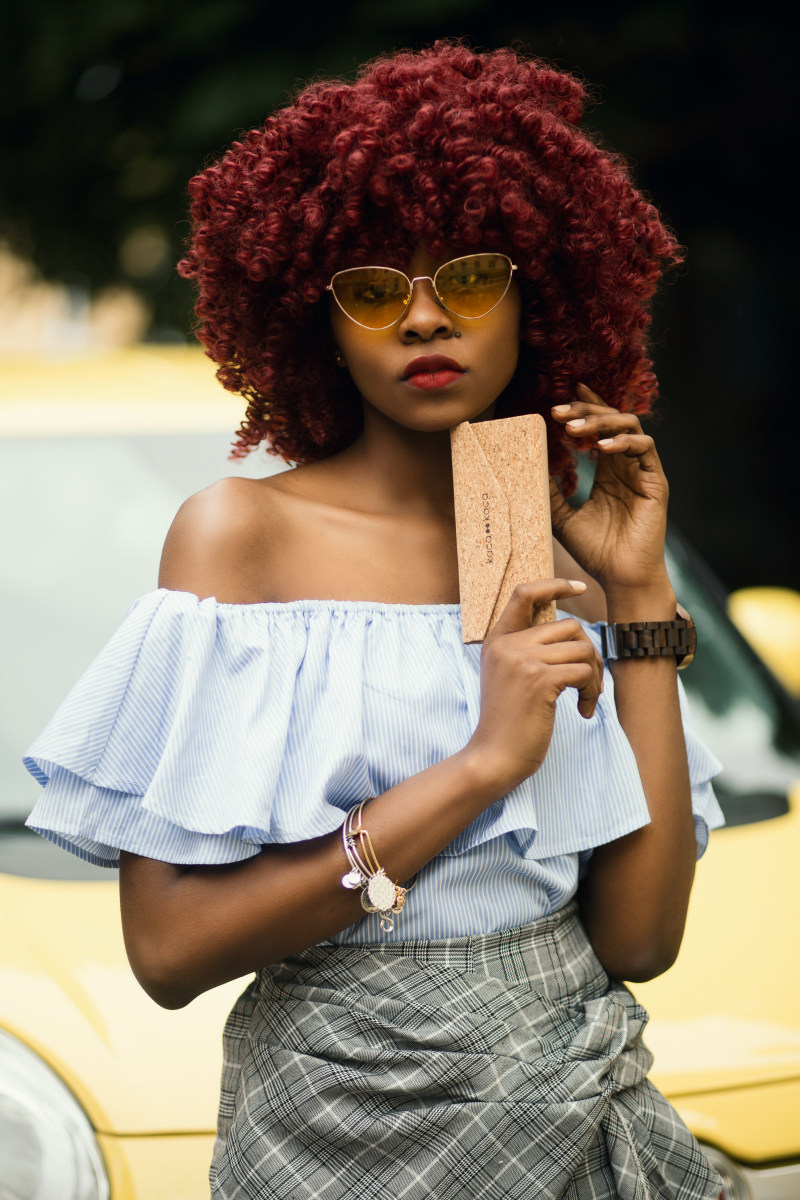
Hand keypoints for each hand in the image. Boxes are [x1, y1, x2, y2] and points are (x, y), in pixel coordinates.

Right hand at [465, 579, 603, 792]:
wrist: (493, 757)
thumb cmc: (507, 724)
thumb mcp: (509, 678)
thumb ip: (528, 652)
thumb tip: (574, 634)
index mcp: (497, 640)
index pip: (524, 594)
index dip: (554, 585)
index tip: (578, 586)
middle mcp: (508, 645)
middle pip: (569, 626)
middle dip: (589, 654)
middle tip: (589, 683)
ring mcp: (523, 660)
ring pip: (583, 649)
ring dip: (595, 677)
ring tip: (586, 700)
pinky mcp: (540, 680)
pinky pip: (584, 671)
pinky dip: (592, 692)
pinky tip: (583, 711)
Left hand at [549, 384, 669, 594]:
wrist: (620, 578)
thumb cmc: (595, 552)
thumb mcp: (562, 519)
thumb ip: (550, 493)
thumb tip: (529, 468)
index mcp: (608, 471)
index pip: (599, 428)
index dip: (585, 408)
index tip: (560, 400)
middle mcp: (626, 466)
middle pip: (612, 420)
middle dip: (585, 411)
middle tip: (558, 412)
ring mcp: (643, 471)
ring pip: (629, 426)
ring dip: (600, 422)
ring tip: (573, 429)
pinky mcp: (656, 481)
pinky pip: (645, 448)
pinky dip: (623, 442)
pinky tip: (600, 449)